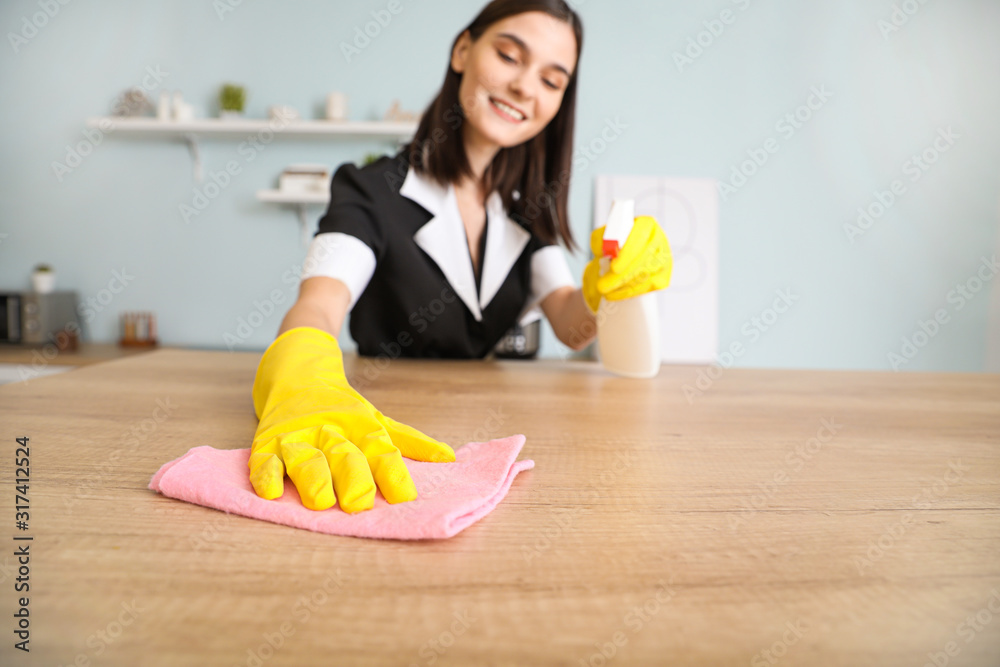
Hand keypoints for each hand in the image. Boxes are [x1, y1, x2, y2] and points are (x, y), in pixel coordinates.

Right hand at [249, 327, 454, 512]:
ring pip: (306, 458)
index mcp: (362, 427)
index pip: (382, 450)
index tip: (405, 498)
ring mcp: (299, 436)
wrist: (297, 373)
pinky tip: (271, 492)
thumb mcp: (378, 420)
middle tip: (360, 504)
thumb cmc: (343, 408)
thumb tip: (450, 459)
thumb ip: (409, 442)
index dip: (394, 473)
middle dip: (353, 479)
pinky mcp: (268, 441)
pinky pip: (264, 459)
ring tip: (321, 502)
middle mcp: (331, 431)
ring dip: (313, 478)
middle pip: (344, 455)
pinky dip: (266, 475)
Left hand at [582, 215, 672, 313]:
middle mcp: (660, 240)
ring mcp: (664, 260)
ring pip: (645, 275)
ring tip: (604, 290)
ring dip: (623, 285)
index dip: (628, 253)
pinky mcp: (663, 278)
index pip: (641, 236)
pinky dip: (629, 292)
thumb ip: (599, 239)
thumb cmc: (613, 246)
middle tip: (601, 286)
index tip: (613, 268)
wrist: (620, 261)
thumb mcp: (602, 238)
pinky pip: (648, 287)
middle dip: (621, 276)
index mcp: (646, 224)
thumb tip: (602, 249)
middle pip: (644, 259)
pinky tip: (614, 294)